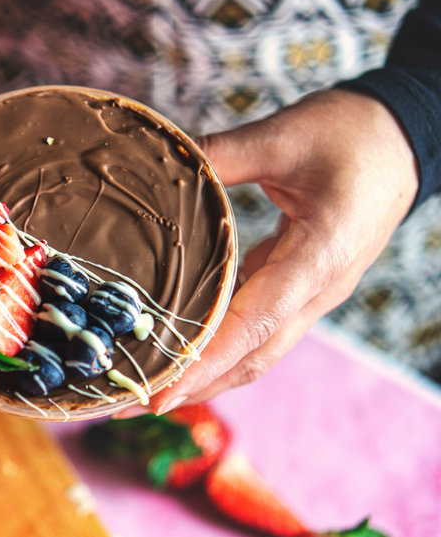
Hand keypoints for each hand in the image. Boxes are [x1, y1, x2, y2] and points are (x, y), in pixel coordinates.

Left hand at [144, 88, 418, 411]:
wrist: (406, 135)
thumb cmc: (352, 133)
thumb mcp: (283, 135)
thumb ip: (220, 154)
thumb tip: (159, 163)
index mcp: (319, 259)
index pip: (256, 326)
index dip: (206, 362)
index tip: (161, 392)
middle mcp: (318, 290)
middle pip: (253, 355)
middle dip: (194, 384)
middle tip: (129, 403)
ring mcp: (314, 292)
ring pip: (257, 348)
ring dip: (205, 373)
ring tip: (147, 386)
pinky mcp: (304, 284)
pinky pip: (259, 325)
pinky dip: (220, 342)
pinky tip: (181, 344)